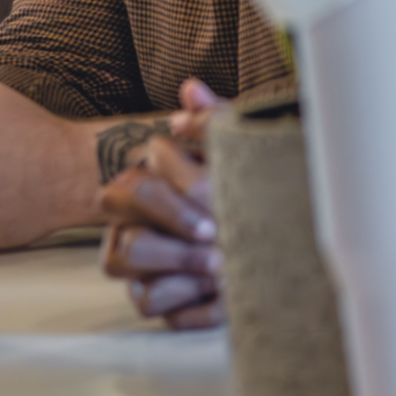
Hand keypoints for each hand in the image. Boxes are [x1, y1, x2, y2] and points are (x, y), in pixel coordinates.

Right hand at [99, 91, 224, 330]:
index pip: (138, 184)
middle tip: (217, 243)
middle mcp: (130, 219)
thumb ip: (215, 120)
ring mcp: (136, 260)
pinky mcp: (152, 297)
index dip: (175, 202)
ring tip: (221, 270)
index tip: (215, 210)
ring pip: (122, 262)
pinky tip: (222, 299)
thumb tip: (191, 88)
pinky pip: (149, 305)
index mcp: (147, 180)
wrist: (273, 244)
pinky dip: (188, 307)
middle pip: (123, 226)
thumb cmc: (243, 190)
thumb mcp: (236, 154)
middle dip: (174, 240)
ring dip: (177, 269)